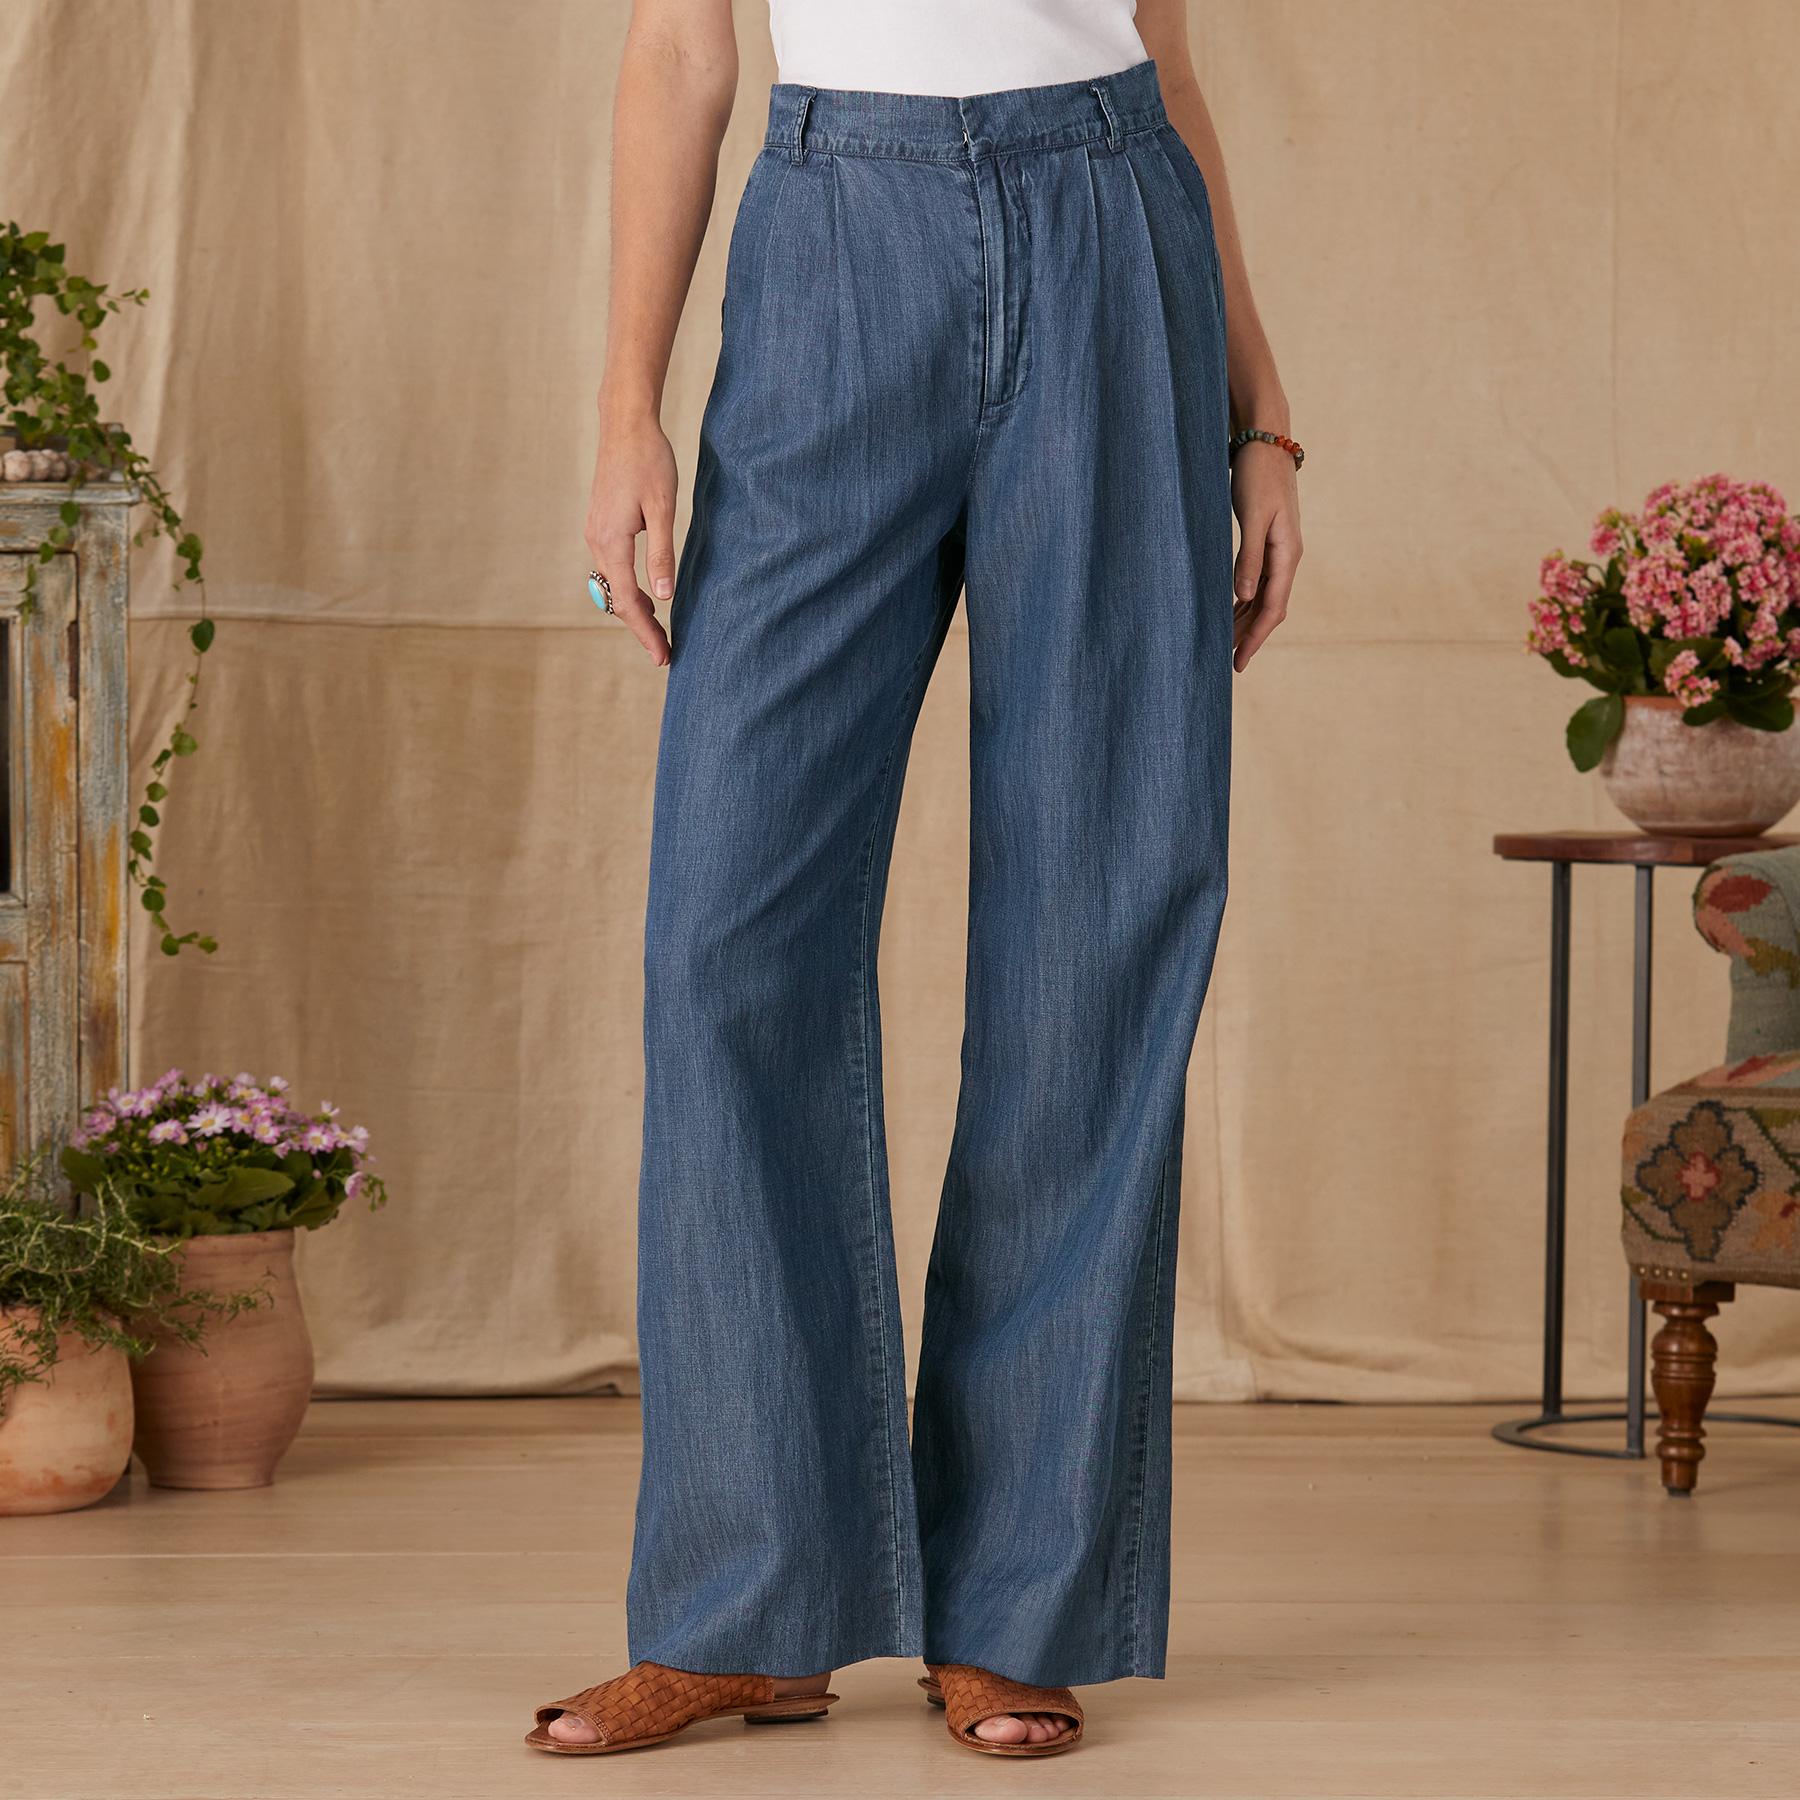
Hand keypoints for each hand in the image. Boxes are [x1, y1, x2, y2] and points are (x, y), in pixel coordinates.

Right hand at [585, 412, 676, 665]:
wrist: (625, 425)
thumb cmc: (650, 461)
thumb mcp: (664, 508)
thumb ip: (662, 553)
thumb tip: (663, 596)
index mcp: (612, 540)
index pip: (627, 600)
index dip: (645, 631)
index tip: (663, 655)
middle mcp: (597, 541)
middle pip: (616, 598)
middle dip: (640, 627)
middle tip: (665, 651)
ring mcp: (595, 533)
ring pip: (612, 585)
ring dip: (633, 608)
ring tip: (659, 630)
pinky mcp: (599, 525)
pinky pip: (611, 568)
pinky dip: (627, 588)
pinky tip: (647, 595)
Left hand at [1229, 443, 1301, 671]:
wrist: (1266, 442)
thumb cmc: (1257, 476)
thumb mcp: (1252, 517)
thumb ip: (1249, 557)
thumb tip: (1244, 596)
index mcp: (1287, 554)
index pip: (1273, 608)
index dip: (1255, 638)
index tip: (1237, 662)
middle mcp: (1288, 556)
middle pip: (1271, 608)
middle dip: (1251, 636)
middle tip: (1229, 662)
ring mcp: (1280, 550)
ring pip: (1265, 597)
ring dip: (1248, 621)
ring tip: (1226, 643)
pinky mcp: (1269, 542)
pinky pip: (1260, 582)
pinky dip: (1246, 601)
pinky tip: (1231, 611)